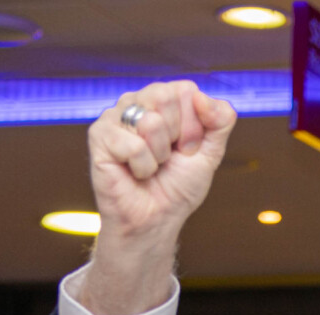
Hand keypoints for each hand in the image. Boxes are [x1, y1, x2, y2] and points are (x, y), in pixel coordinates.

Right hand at [76, 80, 235, 314]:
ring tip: (151, 165)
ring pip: (150, 122)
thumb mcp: (210, 152)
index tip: (188, 148)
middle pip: (166, 97)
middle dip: (179, 136)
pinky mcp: (99, 135)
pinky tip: (134, 173)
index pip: (186, 90)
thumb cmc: (178, 186)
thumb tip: (201, 96)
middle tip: (169, 157)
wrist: (156, 220)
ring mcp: (115, 116)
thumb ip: (220, 121)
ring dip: (159, 154)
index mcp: (163, 100)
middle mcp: (137, 101)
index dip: (195, 125)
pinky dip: (143, 167)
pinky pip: (133, 145)